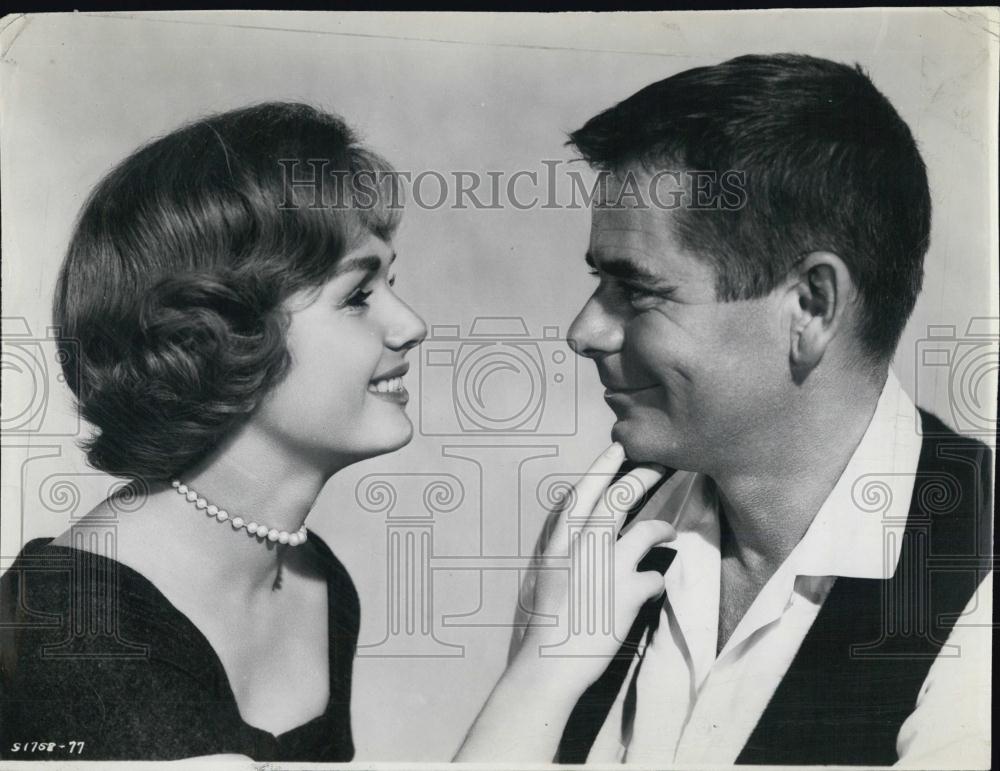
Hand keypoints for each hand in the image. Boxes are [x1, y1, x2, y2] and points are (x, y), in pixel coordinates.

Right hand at [454, 442, 674, 761]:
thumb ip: (563, 553)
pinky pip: (654, 576)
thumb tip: (580, 536)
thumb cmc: (543, 625)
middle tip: (663, 462)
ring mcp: (606, 568)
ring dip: (661, 526)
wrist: (547, 665)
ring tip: (671, 526)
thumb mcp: (545, 577)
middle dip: (643, 476)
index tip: (618, 448)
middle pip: (618, 500)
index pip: (582, 494)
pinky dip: (657, 580)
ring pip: (644, 530)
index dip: (602, 468)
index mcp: (558, 543)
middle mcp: (581, 548)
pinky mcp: (627, 593)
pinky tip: (654, 587)